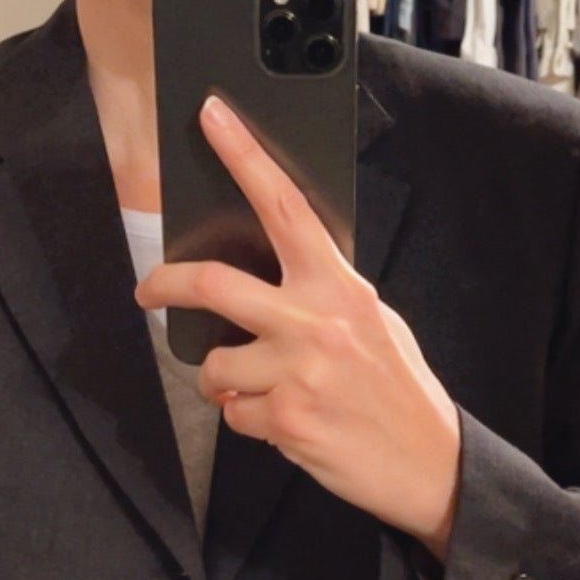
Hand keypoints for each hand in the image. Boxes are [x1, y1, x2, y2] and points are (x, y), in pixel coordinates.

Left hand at [135, 93, 460, 556]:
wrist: (429, 461)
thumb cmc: (400, 391)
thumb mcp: (373, 323)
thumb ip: (323, 296)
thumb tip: (273, 282)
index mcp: (339, 288)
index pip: (284, 207)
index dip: (244, 157)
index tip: (211, 118)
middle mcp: (315, 322)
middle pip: (213, 284)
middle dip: (165, 285)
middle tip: (150, 291)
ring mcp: (297, 372)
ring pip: (214, 366)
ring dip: (223, 382)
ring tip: (261, 391)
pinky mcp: (285, 419)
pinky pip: (234, 414)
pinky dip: (248, 420)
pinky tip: (286, 422)